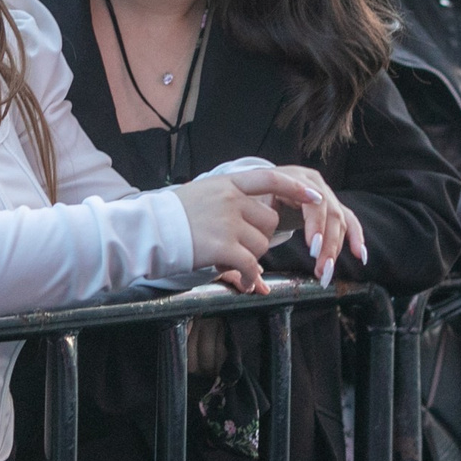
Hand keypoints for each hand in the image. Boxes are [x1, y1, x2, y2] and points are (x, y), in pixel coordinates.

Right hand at [172, 166, 365, 291]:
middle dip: (260, 237)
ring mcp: (227, 222)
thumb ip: (228, 205)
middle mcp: (229, 199)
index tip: (314, 195)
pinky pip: (251, 265)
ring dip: (251, 257)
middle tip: (239, 246)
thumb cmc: (170, 218)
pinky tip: (243, 282)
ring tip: (227, 259)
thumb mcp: (201, 197)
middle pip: (268, 221)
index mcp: (226, 183)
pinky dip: (250, 276)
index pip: (268, 179)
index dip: (294, 188)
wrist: (146, 231)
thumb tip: (249, 226)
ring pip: (261, 244)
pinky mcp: (222, 246)